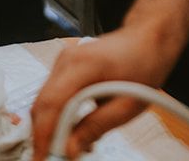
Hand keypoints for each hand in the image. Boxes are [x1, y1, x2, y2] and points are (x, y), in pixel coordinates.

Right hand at [29, 26, 180, 160]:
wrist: (146, 39)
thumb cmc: (142, 66)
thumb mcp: (127, 105)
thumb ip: (96, 126)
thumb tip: (70, 149)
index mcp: (83, 65)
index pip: (52, 103)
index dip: (44, 135)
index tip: (44, 159)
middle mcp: (67, 59)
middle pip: (42, 103)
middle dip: (43, 135)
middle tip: (53, 158)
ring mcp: (64, 60)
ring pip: (44, 100)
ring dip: (50, 126)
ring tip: (67, 148)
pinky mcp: (65, 67)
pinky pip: (53, 95)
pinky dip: (57, 116)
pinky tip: (72, 131)